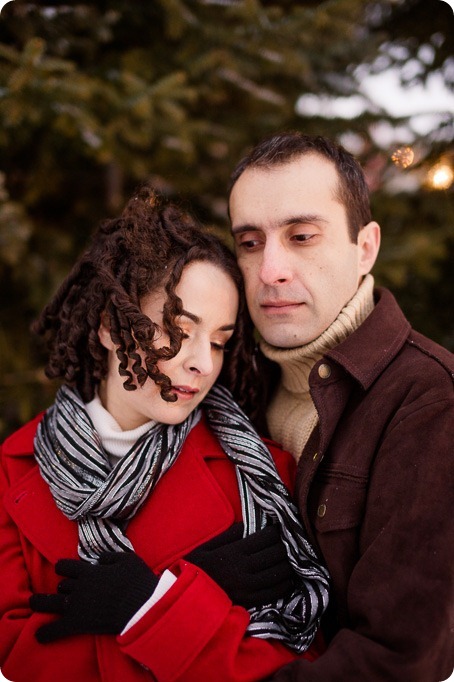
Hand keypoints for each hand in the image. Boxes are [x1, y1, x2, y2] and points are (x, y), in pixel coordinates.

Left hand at [30, 551, 157, 641]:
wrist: (141, 607)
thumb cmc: (138, 581)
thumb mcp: (128, 559)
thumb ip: (110, 557)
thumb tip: (100, 559)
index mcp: (89, 571)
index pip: (66, 566)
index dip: (63, 567)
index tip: (64, 569)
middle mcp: (79, 587)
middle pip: (61, 585)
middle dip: (61, 587)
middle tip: (60, 590)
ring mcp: (76, 605)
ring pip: (50, 602)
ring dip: (40, 602)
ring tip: (34, 602)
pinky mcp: (77, 623)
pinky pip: (55, 629)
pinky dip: (46, 633)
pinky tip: (38, 636)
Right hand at [186, 522, 294, 608]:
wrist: (186, 597)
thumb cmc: (196, 568)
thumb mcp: (208, 546)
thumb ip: (230, 534)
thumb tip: (249, 525)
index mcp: (235, 552)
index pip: (266, 538)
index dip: (277, 531)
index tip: (280, 528)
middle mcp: (245, 569)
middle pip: (276, 554)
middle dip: (286, 545)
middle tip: (290, 541)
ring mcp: (249, 587)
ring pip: (279, 573)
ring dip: (289, 563)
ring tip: (292, 557)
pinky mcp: (251, 602)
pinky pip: (274, 592)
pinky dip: (285, 584)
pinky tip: (288, 578)